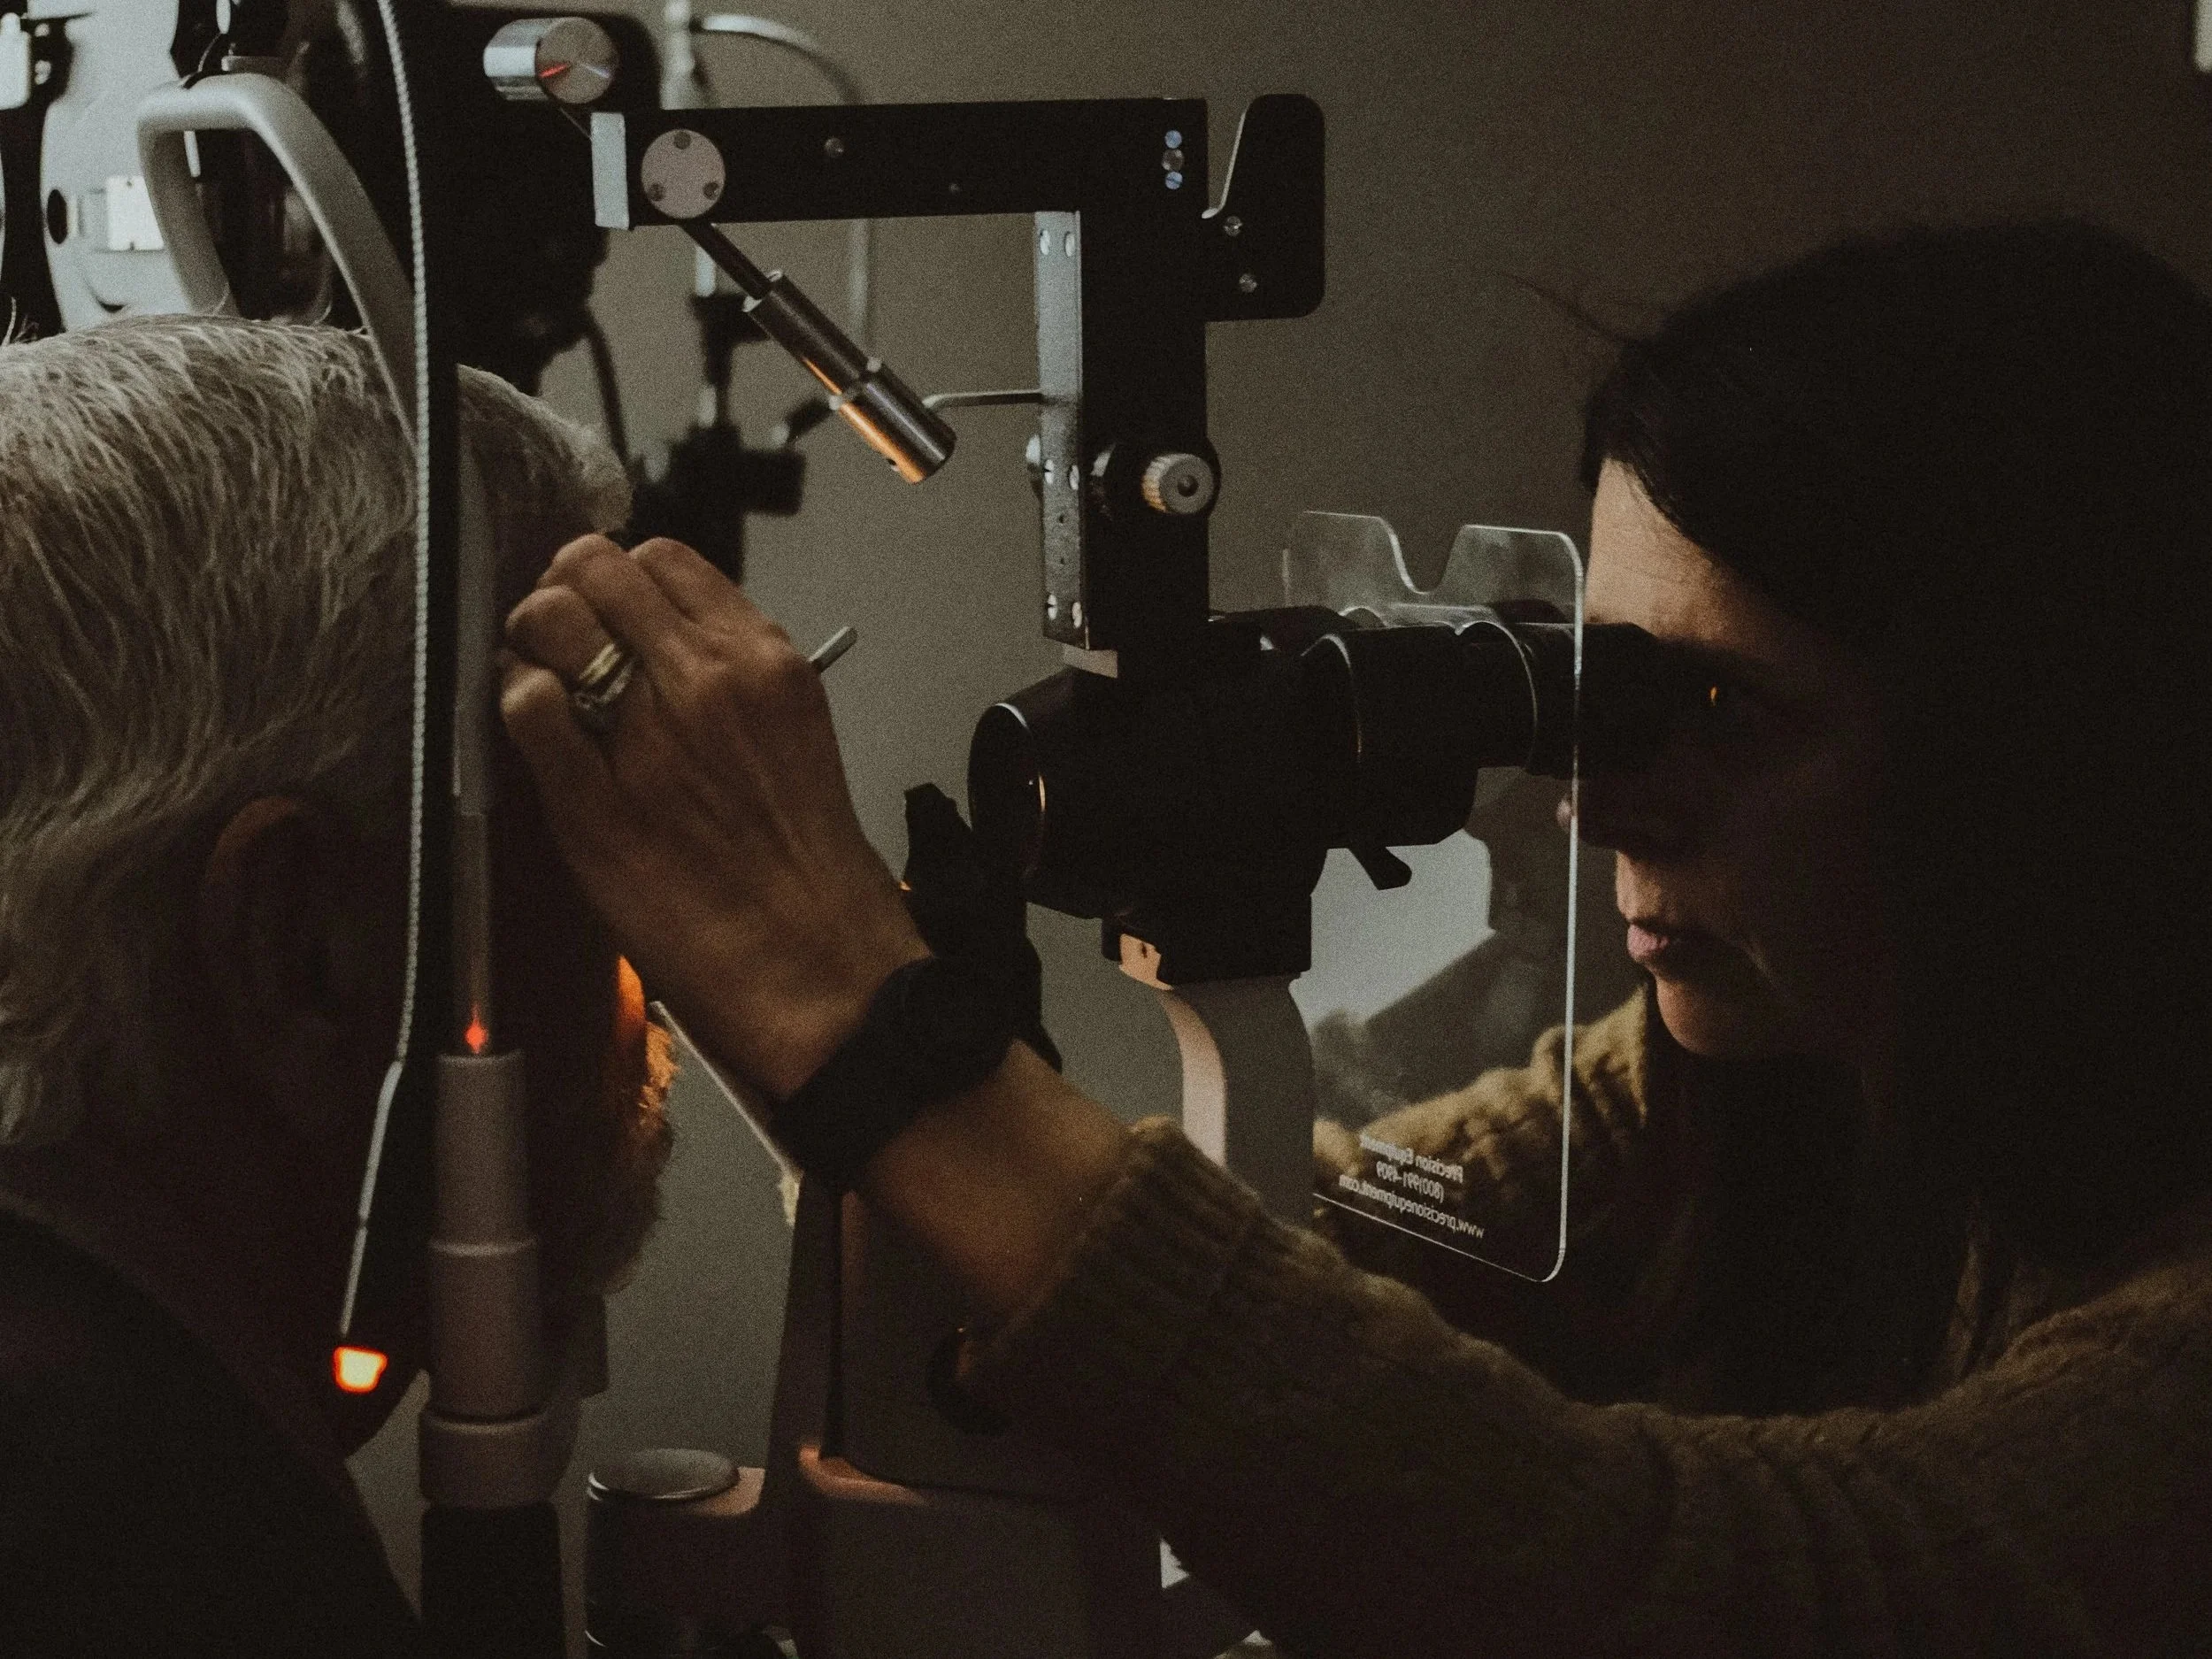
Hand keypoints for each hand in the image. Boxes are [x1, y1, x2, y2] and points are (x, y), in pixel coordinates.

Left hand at [500, 535, 926, 1097]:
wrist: (815, 963)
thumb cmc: (804, 862)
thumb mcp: (791, 730)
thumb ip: (727, 673)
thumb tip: (652, 637)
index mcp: (763, 661)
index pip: (662, 557)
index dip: (619, 576)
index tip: (608, 606)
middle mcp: (705, 682)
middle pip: (593, 569)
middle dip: (564, 591)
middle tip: (560, 632)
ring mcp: (646, 739)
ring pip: (550, 621)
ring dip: (532, 640)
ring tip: (541, 675)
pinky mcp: (593, 803)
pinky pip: (526, 706)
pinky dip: (516, 702)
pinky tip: (535, 728)